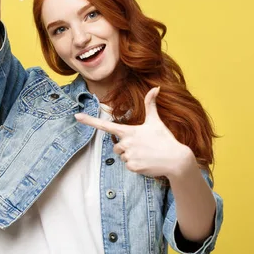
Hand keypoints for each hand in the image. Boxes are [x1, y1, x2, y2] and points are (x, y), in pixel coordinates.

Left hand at [74, 87, 194, 177]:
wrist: (176, 160)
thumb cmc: (165, 139)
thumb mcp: (156, 121)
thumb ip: (151, 104)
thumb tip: (156, 87)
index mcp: (129, 131)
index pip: (105, 125)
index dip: (90, 121)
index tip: (77, 116)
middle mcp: (127, 143)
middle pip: (116, 146)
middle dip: (125, 147)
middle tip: (141, 146)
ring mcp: (129, 155)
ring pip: (121, 156)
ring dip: (131, 156)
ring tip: (145, 154)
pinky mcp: (133, 167)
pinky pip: (128, 166)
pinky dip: (136, 165)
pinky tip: (147, 162)